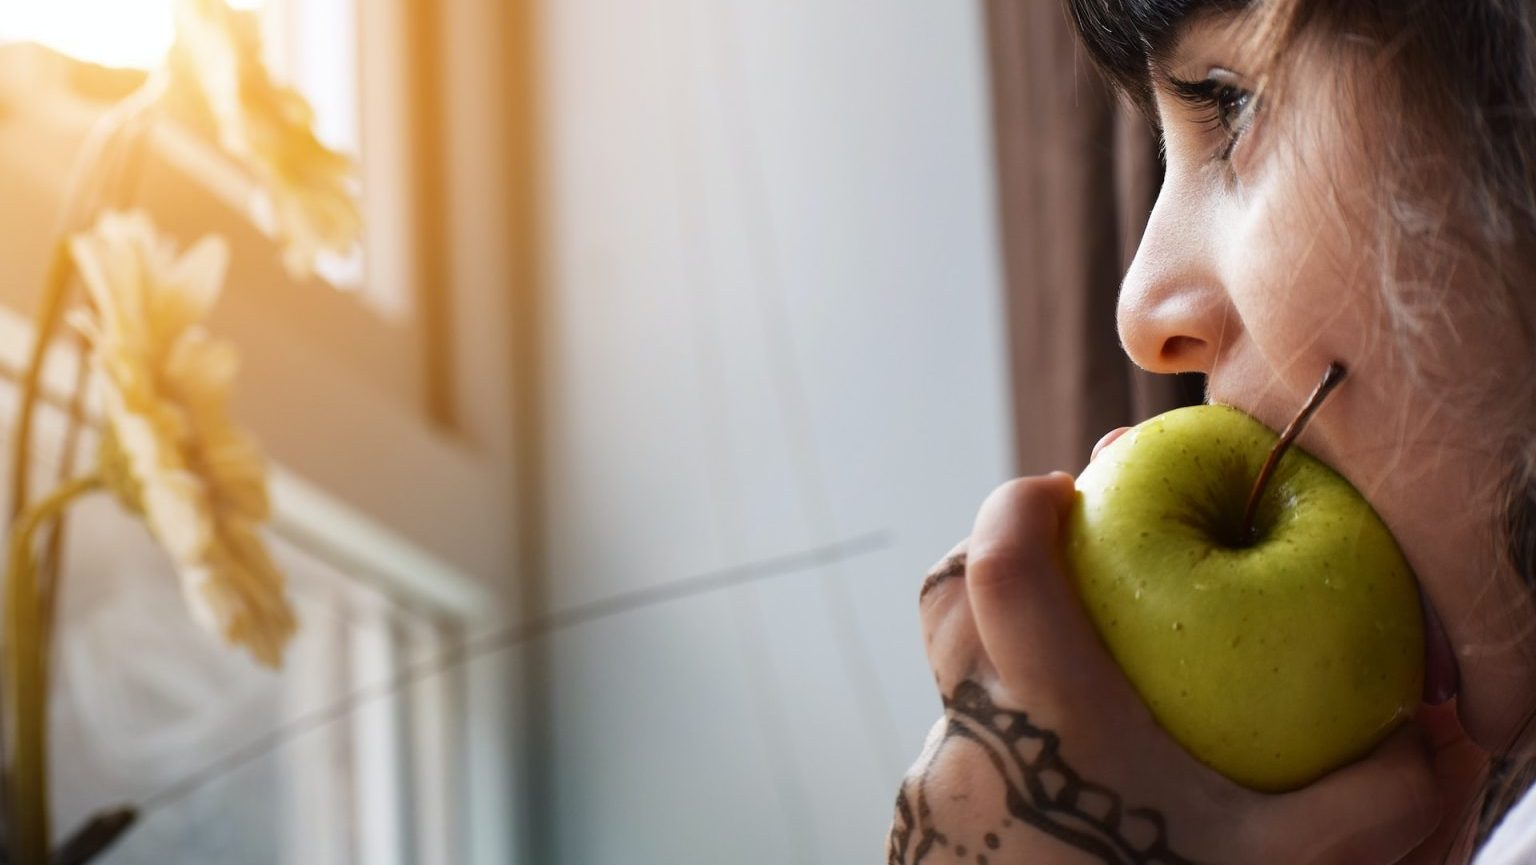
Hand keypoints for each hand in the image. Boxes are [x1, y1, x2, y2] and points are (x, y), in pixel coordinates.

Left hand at [887, 473, 1443, 863]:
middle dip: (1001, 561)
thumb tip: (1431, 733)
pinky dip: (999, 725)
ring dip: (1001, 652)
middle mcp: (969, 741)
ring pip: (949, 678)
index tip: (1062, 488)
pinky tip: (1068, 764)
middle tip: (1070, 561)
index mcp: (1045, 718)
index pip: (997, 567)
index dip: (1017, 506)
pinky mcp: (923, 830)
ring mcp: (931, 790)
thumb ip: (1367, 799)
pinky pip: (951, 742)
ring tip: (1082, 668)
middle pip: (947, 603)